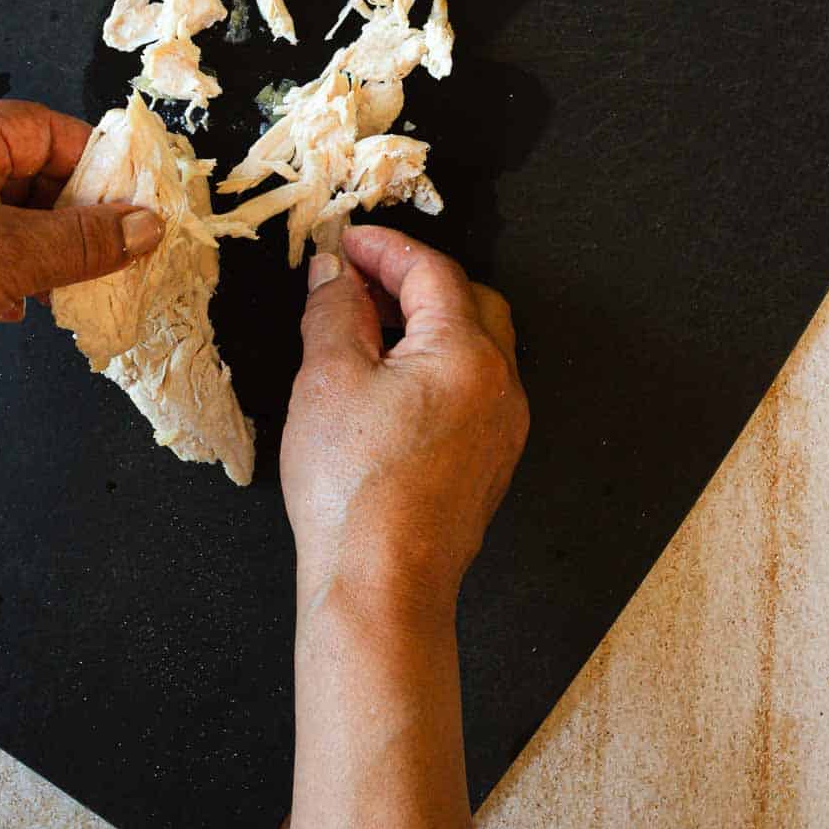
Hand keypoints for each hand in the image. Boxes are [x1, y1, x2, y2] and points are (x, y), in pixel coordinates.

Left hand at [0, 100, 160, 414]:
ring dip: (45, 247)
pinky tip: (25, 305)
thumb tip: (144, 226)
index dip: (95, 162)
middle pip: (25, 170)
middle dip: (73, 213)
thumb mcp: (9, 259)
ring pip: (5, 213)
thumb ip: (85, 240)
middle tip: (116, 247)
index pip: (40, 128)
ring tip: (76, 281)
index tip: (135, 199)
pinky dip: (11, 269)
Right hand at [281, 225, 527, 620]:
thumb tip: (335, 274)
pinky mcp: (490, 463)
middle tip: (359, 280)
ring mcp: (502, 428)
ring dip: (427, 325)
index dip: (384, 247)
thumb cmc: (354, 492)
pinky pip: (473, 391)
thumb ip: (333, 311)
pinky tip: (388, 385)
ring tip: (367, 330)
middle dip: (415, 280)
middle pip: (469, 301)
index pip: (431, 271)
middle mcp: (500, 386)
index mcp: (466, 353)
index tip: (347, 241)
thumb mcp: (326, 379)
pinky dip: (436, 368)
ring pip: (476, 347)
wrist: (381, 587)